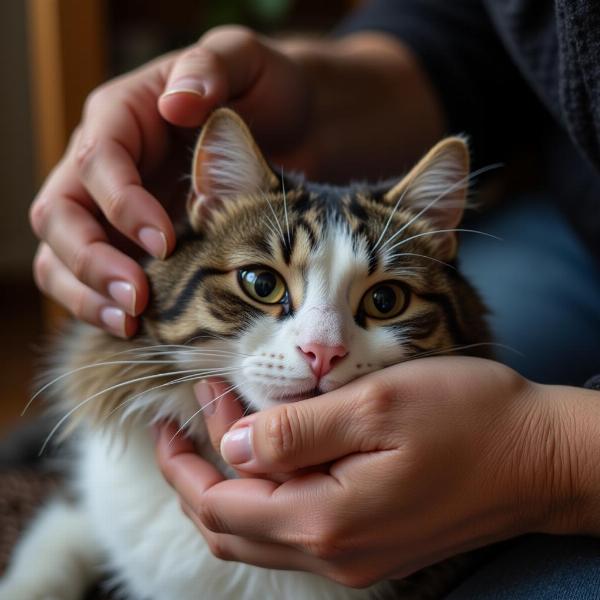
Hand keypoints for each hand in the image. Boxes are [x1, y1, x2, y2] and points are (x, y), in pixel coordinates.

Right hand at [30, 26, 311, 336]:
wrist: (289, 128)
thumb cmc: (266, 95)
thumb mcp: (247, 65)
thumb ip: (212, 68)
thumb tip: (177, 103)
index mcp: (124, 116)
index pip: (98, 161)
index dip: (122, 204)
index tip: (165, 242)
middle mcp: (104, 164)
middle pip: (61, 213)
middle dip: (93, 260)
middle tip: (139, 298)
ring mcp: (108, 207)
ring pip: (60, 253)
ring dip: (86, 293)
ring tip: (130, 322)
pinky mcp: (123, 241)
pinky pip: (86, 277)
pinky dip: (99, 304)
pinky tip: (133, 326)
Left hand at [156, 357, 592, 586]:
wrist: (541, 457)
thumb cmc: (468, 418)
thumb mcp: (377, 405)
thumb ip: (296, 432)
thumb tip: (231, 447)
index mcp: (328, 518)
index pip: (221, 504)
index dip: (183, 464)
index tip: (169, 418)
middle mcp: (336, 551)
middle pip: (232, 527)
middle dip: (195, 476)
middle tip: (186, 421)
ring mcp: (355, 556)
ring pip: (260, 534)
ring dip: (229, 485)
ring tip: (222, 428)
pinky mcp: (373, 545)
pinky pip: (295, 531)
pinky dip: (266, 495)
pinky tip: (271, 456)